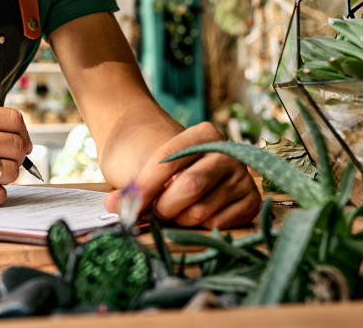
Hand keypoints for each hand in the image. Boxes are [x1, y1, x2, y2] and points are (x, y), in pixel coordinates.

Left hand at [104, 122, 259, 227]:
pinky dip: (198, 228)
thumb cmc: (151, 159)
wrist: (172, 162)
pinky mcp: (249, 204)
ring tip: (172, 210)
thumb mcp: (137, 166)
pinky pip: (218, 226)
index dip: (143, 186)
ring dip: (178, 219)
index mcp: (205, 134)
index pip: (168, 161)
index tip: (120, 202)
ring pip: (201, 212)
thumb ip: (130, 187)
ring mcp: (242, 179)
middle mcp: (229, 153)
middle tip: (152, 209)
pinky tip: (192, 216)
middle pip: (189, 188)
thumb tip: (113, 208)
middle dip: (162, 206)